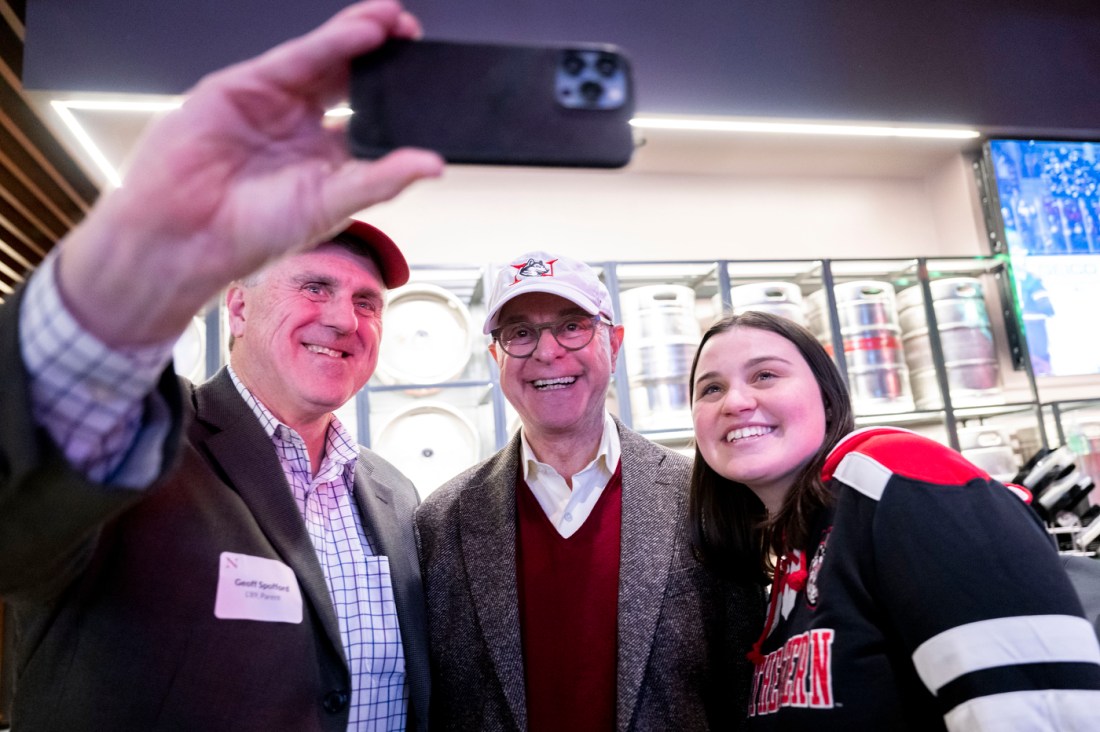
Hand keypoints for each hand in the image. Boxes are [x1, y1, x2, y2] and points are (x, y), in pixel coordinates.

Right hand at [55, 0, 443, 346]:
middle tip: (413, 34)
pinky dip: (328, 43)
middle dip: (382, 54)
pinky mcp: (244, 86)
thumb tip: (432, 165)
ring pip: (324, 59)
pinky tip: (361, 32)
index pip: (371, 115)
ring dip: (360, 36)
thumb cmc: (252, 233)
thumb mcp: (333, 204)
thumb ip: (383, 179)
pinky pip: (294, 59)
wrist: (187, 236)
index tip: (430, 81)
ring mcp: (273, 103)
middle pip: (349, 77)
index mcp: (327, 157)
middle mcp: (302, 125)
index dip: (397, 96)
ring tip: (394, 20)